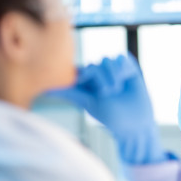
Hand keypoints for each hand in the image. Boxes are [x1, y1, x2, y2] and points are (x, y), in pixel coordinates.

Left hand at [48, 54, 166, 163]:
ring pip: (107, 60)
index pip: (81, 70)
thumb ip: (71, 92)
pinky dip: (122, 67)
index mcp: (88, 84)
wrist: (136, 122)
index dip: (84, 75)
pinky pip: (121, 57)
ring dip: (112, 75)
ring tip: (118, 89)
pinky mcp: (129, 68)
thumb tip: (44, 90)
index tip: (89, 86)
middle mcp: (101, 75)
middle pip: (93, 65)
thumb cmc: (110, 117)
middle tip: (107, 93)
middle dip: (100, 79)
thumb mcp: (89, 103)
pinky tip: (126, 78)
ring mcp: (115, 71)